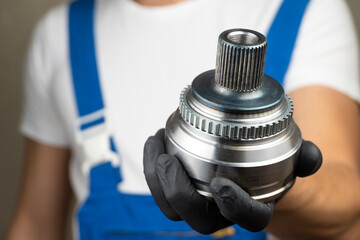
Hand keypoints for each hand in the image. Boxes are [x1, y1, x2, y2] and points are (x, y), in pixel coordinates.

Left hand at [143, 129, 321, 233]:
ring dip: (156, 178)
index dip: (235, 206)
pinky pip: (158, 188)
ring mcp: (198, 205)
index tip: (223, 183)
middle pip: (197, 220)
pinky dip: (152, 166)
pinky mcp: (178, 192)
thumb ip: (303, 158)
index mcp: (252, 210)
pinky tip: (156, 140)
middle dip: (179, 194)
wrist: (247, 170)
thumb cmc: (267, 166)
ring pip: (170, 207)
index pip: (248, 219)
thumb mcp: (288, 158)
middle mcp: (221, 214)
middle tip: (169, 161)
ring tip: (156, 143)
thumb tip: (311, 156)